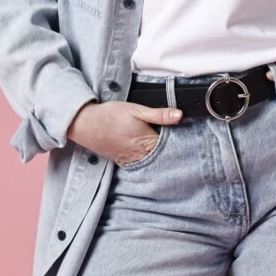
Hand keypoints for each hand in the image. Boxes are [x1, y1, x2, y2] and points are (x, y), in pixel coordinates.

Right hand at [67, 100, 182, 165]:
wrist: (86, 124)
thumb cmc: (111, 115)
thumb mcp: (137, 110)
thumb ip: (159, 115)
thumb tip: (180, 115)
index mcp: (148, 143)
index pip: (172, 148)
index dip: (181, 143)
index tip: (189, 138)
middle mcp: (141, 156)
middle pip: (164, 158)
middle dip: (172, 152)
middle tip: (179, 143)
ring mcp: (132, 161)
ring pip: (153, 163)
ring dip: (160, 157)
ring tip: (166, 149)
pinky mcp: (124, 162)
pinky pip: (141, 164)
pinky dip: (147, 160)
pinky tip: (149, 153)